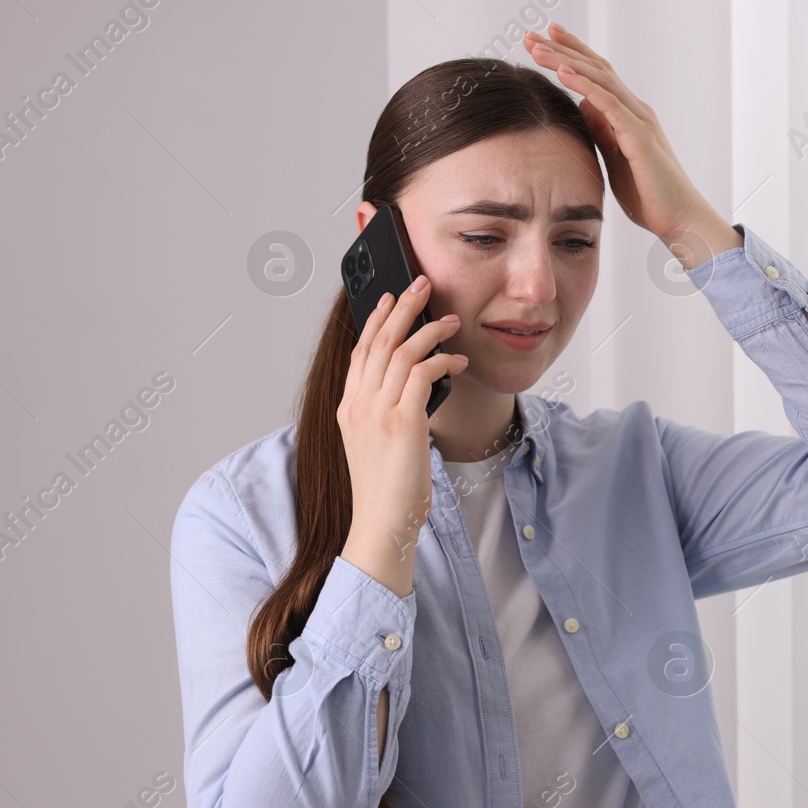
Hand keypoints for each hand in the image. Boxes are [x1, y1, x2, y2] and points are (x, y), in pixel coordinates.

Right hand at [337, 276, 467, 595]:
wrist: (382, 524)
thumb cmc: (386, 492)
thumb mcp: (377, 445)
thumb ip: (387, 414)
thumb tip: (415, 390)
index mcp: (349, 408)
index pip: (360, 351)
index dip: (374, 320)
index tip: (388, 299)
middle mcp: (358, 405)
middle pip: (379, 341)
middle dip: (401, 307)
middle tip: (420, 283)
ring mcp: (377, 412)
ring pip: (401, 351)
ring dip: (429, 329)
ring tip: (451, 318)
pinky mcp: (402, 422)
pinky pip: (423, 374)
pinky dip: (442, 361)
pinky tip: (458, 361)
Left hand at [524, 22, 740, 267]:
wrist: (680, 219)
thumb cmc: (649, 195)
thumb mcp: (616, 160)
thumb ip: (603, 132)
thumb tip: (584, 107)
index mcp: (628, 115)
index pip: (597, 75)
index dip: (571, 54)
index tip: (543, 40)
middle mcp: (635, 110)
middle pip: (596, 69)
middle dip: (563, 49)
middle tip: (532, 35)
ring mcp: (639, 121)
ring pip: (600, 80)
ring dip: (567, 61)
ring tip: (539, 48)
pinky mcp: (640, 138)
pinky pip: (610, 105)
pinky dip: (585, 86)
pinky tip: (564, 73)